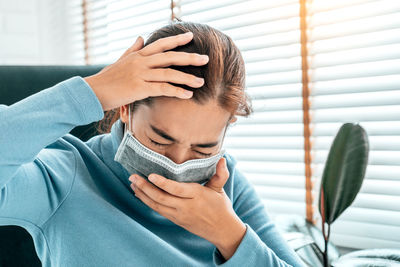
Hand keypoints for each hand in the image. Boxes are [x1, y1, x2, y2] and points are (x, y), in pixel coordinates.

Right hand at [84, 32, 208, 110]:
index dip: (176, 40)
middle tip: (205, 59)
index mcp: (138, 55)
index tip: (190, 36)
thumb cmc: (107, 79)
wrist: (93, 91)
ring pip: (169, 73)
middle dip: (189, 57)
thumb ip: (133, 49)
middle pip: (169, 57)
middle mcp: (141, 62)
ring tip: (201, 81)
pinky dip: (177, 91)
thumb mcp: (120, 61)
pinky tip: (188, 95)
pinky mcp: (139, 88)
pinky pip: (163, 88)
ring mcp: (140, 74)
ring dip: (187, 78)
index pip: (160, 45)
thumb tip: (141, 36)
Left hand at [129, 158, 246, 260]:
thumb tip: (222, 159)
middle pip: (162, 198)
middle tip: (133, 177)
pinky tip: (140, 194)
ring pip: (157, 205)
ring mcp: (179, 215)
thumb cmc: (221, 207)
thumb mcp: (220, 189)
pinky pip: (158, 210)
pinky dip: (147, 202)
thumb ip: (220, 174)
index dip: (163, 183)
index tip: (151, 175)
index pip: (177, 189)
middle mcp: (186, 207)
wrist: (222, 230)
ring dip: (143, 194)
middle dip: (145, 187)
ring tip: (132, 184)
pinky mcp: (175, 220)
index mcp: (197, 196)